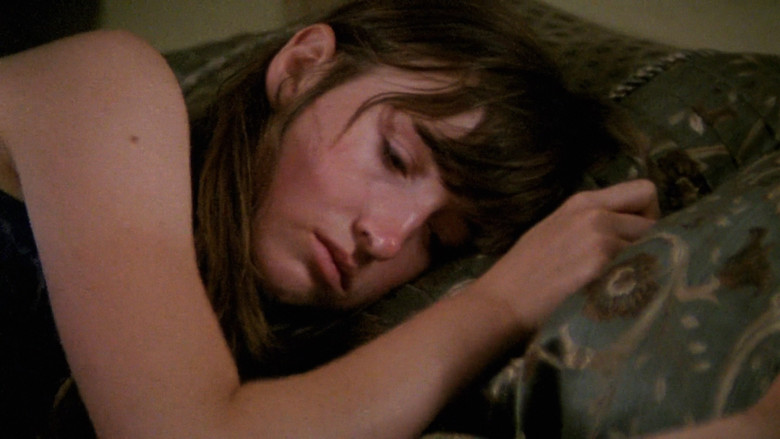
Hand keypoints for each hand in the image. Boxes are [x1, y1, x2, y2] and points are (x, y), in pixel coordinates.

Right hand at [474, 179, 658, 331]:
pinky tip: (616, 293)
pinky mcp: (601, 267)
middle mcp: (595, 214)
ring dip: (642, 265)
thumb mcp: (556, 229)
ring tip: (618, 283)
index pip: (645, 191)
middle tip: (630, 265)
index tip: (635, 237)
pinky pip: (641, 268)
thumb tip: (629, 228)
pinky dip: (635, 282)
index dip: (649, 215)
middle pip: (655, 220)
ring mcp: (599, 239)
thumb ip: (591, 222)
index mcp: (583, 201)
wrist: (502, 300)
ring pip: (652, 246)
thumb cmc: (524, 271)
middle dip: (651, 242)